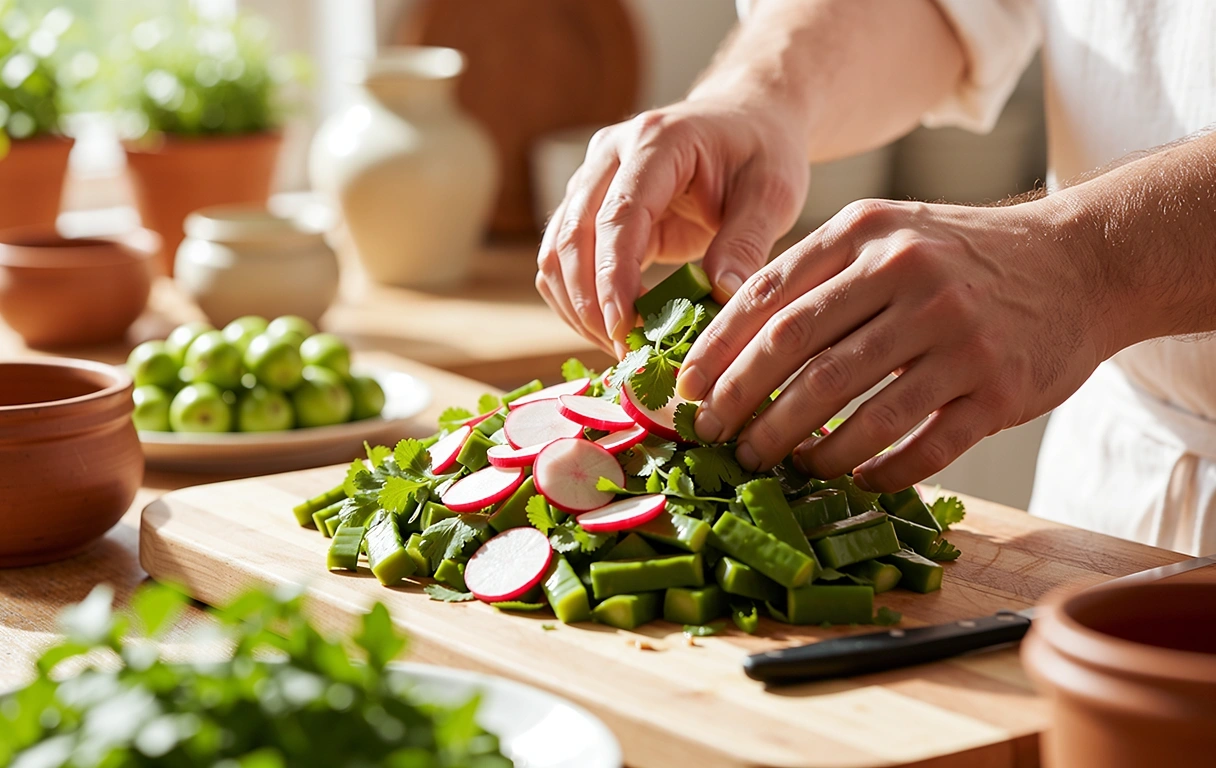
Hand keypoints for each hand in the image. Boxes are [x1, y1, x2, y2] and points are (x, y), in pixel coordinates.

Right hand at [535, 96, 809, 356]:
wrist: (745, 120)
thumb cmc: (762, 152)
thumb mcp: (772, 193)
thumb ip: (746, 243)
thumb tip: (720, 296)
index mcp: (656, 142)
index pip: (618, 216)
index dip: (614, 278)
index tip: (625, 329)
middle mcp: (609, 154)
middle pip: (573, 237)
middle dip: (591, 304)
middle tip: (627, 354)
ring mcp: (591, 178)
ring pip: (555, 253)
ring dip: (577, 308)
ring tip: (620, 349)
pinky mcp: (587, 206)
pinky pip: (562, 260)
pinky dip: (577, 300)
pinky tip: (609, 330)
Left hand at [675, 197, 1113, 491]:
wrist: (1082, 260)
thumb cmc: (960, 254)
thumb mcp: (886, 231)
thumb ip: (815, 273)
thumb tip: (727, 336)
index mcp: (867, 234)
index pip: (768, 299)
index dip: (718, 353)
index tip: (686, 392)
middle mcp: (909, 277)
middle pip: (801, 358)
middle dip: (746, 407)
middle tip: (717, 439)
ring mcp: (957, 335)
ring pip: (856, 411)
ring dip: (804, 450)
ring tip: (775, 464)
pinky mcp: (997, 389)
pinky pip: (921, 447)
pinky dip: (877, 471)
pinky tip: (850, 479)